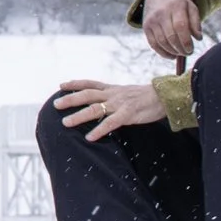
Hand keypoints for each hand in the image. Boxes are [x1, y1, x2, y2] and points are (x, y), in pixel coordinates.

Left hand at [53, 79, 167, 143]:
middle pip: (87, 95)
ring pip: (95, 108)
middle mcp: (113, 94)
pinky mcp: (128, 114)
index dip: (75, 84)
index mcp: (112, 89)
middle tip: (55, 105)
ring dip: (79, 116)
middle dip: (70, 99)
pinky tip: (90, 137)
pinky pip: (111, 123)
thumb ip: (114, 97)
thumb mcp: (127, 93)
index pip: (90, 83)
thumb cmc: (147, 98)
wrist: (165, 96)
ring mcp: (120, 104)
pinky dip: (99, 130)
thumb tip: (103, 104)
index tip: (61, 85)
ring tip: (66, 123)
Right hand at [142, 0, 200, 61]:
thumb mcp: (190, 7)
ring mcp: (152, 20)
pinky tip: (172, 55)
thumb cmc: (178, 3)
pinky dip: (163, 53)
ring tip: (181, 53)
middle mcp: (161, 12)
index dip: (186, 41)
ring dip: (173, 51)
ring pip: (162, 42)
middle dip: (181, 49)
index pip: (180, 26)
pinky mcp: (146, 27)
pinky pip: (153, 44)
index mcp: (175, 6)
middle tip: (188, 52)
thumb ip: (196, 22)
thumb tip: (198, 38)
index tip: (191, 49)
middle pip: (171, 36)